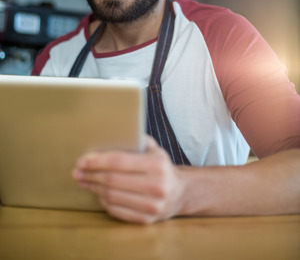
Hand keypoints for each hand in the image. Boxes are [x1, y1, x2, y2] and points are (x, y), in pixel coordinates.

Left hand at [72, 135, 186, 223]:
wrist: (180, 193)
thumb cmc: (161, 167)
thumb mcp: (155, 149)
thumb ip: (137, 140)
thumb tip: (110, 133)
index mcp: (157, 165)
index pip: (119, 161)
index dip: (97, 161)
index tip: (81, 160)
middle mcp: (157, 186)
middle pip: (113, 180)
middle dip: (91, 174)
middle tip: (77, 171)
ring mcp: (152, 206)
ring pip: (112, 196)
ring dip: (93, 188)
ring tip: (83, 181)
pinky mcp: (146, 220)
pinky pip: (116, 210)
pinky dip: (103, 201)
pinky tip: (97, 192)